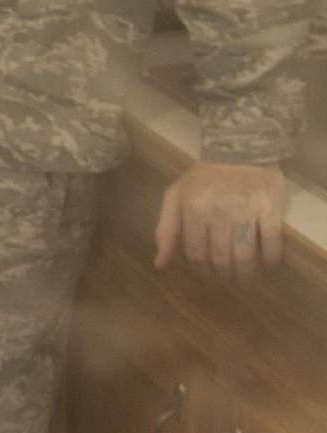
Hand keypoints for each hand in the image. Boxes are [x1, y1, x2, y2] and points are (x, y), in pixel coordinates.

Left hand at [155, 160, 285, 279]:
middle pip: (220, 258)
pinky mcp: (270, 210)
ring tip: (245, 281)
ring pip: (245, 256)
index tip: (209, 277)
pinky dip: (271, 261)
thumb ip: (166, 229)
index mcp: (192, 209)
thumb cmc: (204, 177)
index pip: (195, 253)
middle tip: (228, 280)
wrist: (239, 150)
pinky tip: (268, 267)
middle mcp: (217, 212)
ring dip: (246, 275)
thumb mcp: (176, 196)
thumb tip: (159, 264)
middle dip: (223, 275)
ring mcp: (245, 211)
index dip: (202, 270)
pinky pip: (272, 244)